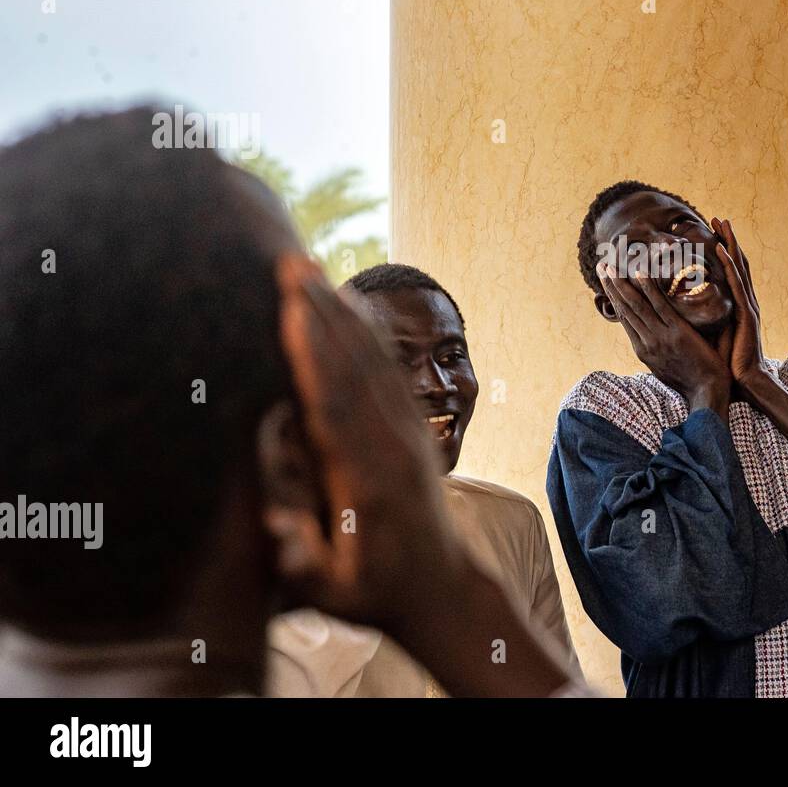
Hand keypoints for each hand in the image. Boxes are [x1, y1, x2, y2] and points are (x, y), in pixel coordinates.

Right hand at [269, 254, 466, 634]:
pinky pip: (389, 370)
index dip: (314, 354)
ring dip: (342, 312)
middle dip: (321, 313)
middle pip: (354, 367)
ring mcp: (408, 433)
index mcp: (368, 481)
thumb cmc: (373, 594)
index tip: (292, 309)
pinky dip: (368, 333)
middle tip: (290, 262)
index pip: (334, 404)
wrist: (443, 590)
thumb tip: (276, 527)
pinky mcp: (414, 429)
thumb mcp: (332, 594)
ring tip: (311, 267)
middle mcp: (393, 446)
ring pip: (374, 360)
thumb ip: (303, 564)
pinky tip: (349, 302)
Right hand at [597, 262, 730, 413]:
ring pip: (635, 305)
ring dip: (621, 283)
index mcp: (643, 350)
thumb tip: (655, 335)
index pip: (624, 318)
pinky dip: (648, 288)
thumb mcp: (666, 367)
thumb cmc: (692, 381)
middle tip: (601, 265)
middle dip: (611, 286)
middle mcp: (646, 343)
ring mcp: (659, 338)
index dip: (613, 298)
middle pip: (624, 309)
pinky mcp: (677, 333)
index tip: (606, 281)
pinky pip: (659, 306)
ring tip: (610, 264)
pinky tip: (639, 271)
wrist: (708, 394)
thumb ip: (658, 349)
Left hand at [711, 217, 765, 387]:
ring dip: (730, 243)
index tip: (711, 232)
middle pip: (736, 263)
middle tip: (718, 217)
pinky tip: (721, 249)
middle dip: (728, 239)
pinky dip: (729, 265)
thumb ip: (701, 319)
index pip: (729, 272)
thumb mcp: (711, 335)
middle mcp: (744, 302)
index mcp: (736, 307)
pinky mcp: (746, 314)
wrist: (745, 383)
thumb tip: (677, 310)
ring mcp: (747, 306)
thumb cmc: (727, 364)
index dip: (722, 251)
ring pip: (738, 268)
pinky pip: (736, 284)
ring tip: (722, 222)